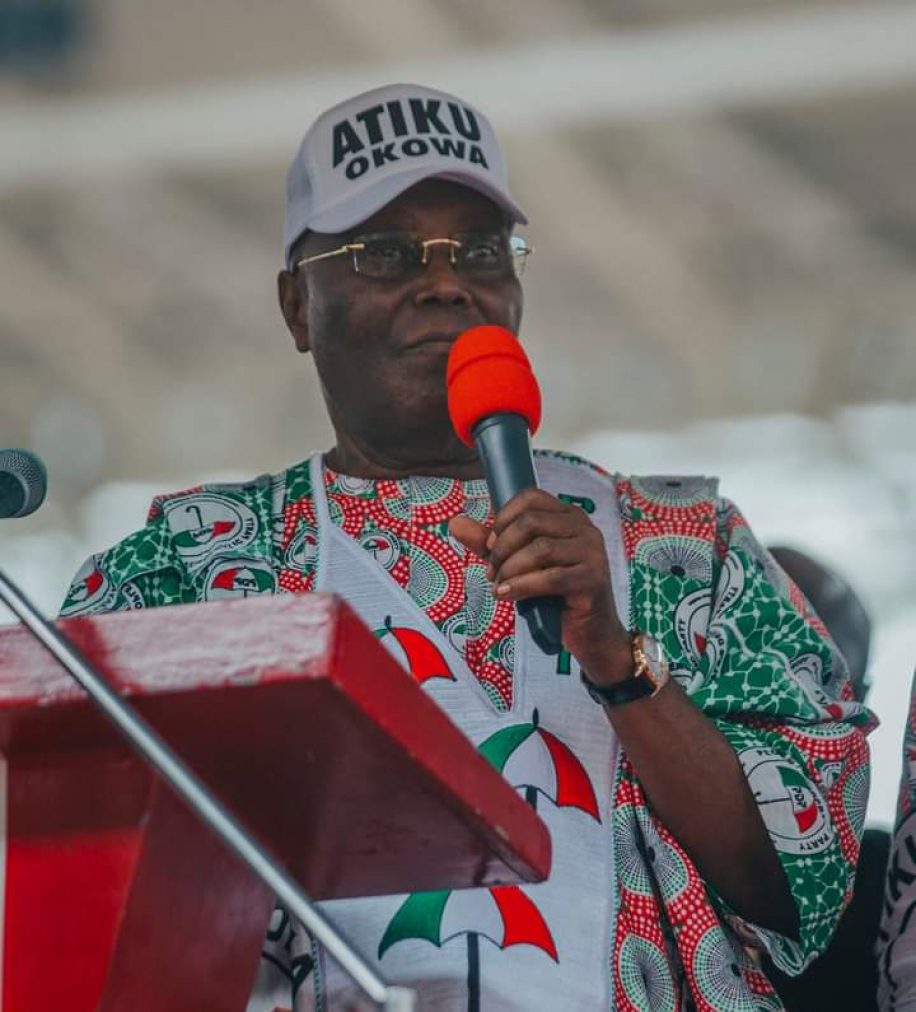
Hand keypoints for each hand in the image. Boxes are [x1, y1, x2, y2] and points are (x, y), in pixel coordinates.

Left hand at [449, 488, 631, 681]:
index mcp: (568, 516)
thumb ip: (489, 544)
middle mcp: (584, 527)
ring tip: (499, 586)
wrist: (589, 633)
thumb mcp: (517, 564)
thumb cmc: (553, 595)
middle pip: (531, 522)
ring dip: (509, 569)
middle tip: (491, 572)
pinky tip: (507, 595)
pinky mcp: (593, 579)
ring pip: (539, 549)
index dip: (503, 518)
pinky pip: (550, 577)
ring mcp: (592, 552)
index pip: (530, 498)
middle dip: (502, 548)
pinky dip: (522, 586)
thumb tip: (455, 522)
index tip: (489, 545)